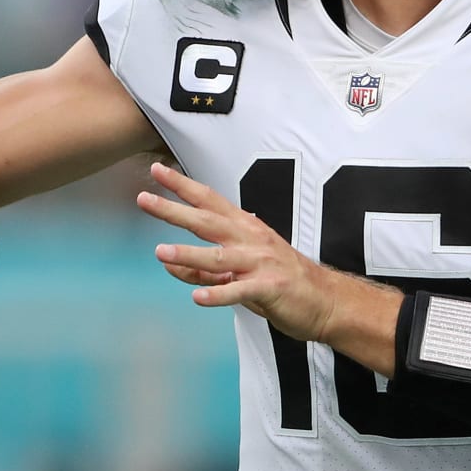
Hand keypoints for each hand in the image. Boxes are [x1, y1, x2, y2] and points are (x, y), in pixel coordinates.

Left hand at [136, 162, 336, 340]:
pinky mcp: (270, 288)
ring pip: (219, 257)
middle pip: (207, 221)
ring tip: (161, 252)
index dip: (182, 185)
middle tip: (145, 199)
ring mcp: (261, 263)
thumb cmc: (279, 281)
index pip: (209, 200)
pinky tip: (198, 297)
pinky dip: (219, 294)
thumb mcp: (238, 270)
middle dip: (174, 210)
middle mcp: (251, 240)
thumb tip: (167, 263)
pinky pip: (240, 291)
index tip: (157, 170)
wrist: (325, 300)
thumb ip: (202, 267)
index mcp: (245, 228)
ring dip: (189, 254)